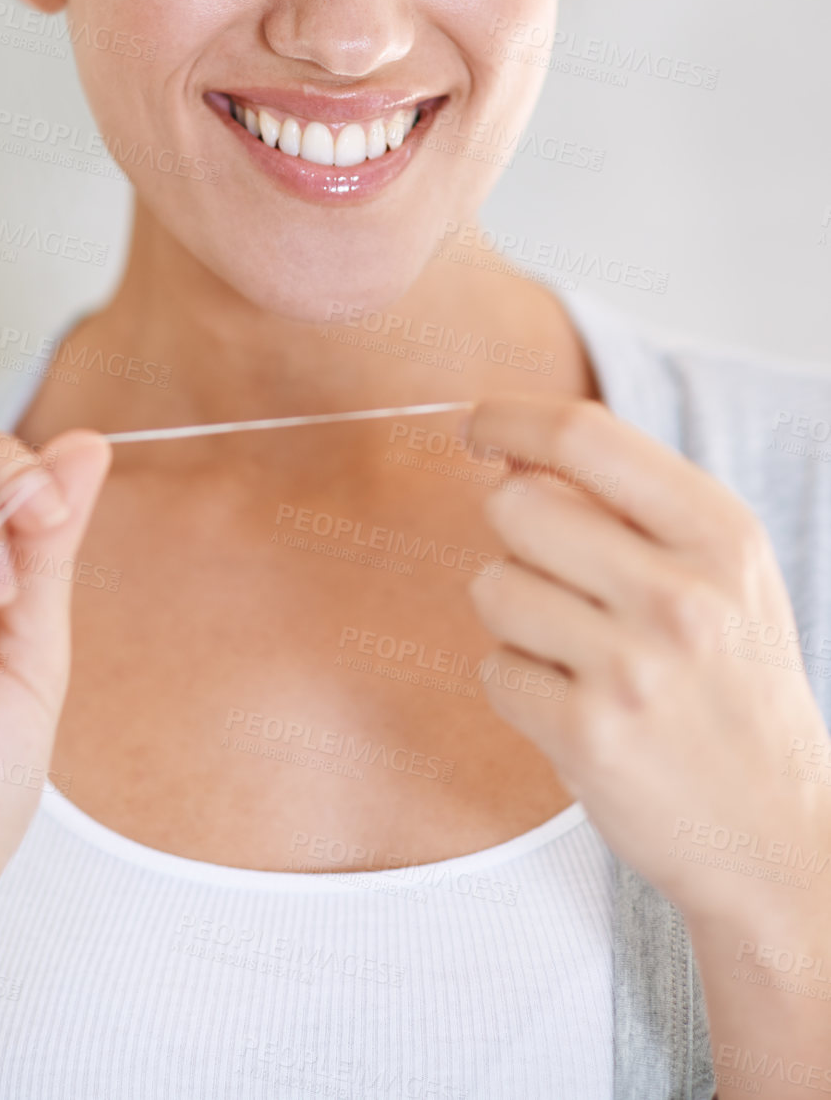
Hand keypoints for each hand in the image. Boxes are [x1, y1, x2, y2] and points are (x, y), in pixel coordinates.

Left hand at [462, 395, 830, 924]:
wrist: (778, 837)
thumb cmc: (733, 684)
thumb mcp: (723, 575)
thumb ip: (633, 507)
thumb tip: (513, 456)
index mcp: (720, 535)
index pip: (584, 436)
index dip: (510, 418)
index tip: (477, 426)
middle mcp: (680, 595)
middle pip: (517, 505)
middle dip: (514, 532)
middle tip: (557, 578)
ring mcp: (633, 669)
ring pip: (492, 585)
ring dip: (514, 614)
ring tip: (577, 653)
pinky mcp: (589, 737)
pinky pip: (494, 669)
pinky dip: (518, 685)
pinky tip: (574, 707)